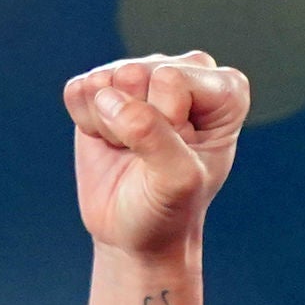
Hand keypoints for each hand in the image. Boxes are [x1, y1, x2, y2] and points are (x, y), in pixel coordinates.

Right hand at [64, 53, 250, 257]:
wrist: (132, 232)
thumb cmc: (169, 208)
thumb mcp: (177, 181)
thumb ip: (154, 137)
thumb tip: (109, 99)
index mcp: (225, 91)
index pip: (171, 79)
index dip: (165, 123)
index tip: (176, 154)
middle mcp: (186, 72)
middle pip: (134, 73)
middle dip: (132, 123)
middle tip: (148, 154)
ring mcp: (144, 75)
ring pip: (103, 80)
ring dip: (108, 125)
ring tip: (130, 148)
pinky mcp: (105, 87)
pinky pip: (79, 89)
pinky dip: (86, 122)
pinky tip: (109, 140)